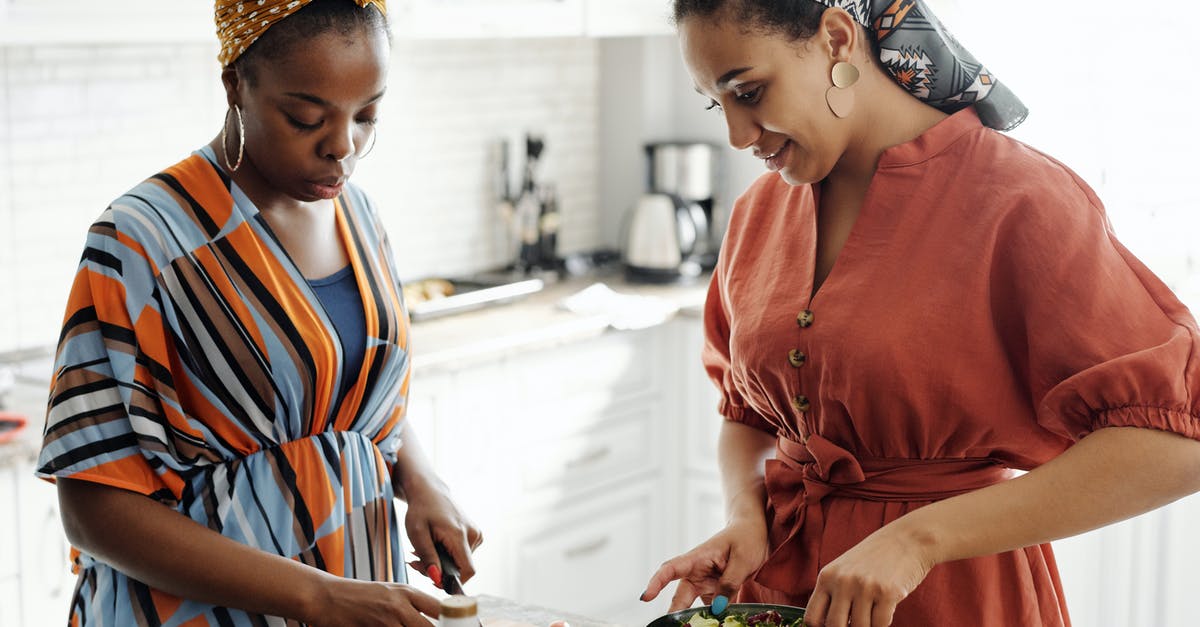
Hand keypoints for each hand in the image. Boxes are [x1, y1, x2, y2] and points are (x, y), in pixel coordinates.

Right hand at [307, 576, 439, 626]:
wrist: (326, 596)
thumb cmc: (358, 595)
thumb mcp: (390, 592)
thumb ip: (413, 604)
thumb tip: (437, 615)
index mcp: (407, 592)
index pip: (440, 608)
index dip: (451, 621)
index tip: (458, 625)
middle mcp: (399, 606)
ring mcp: (386, 621)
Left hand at [402, 473, 483, 584]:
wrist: (430, 491)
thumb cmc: (421, 509)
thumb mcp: (417, 534)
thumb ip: (428, 557)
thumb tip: (437, 579)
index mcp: (460, 535)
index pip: (468, 570)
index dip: (453, 581)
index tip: (434, 579)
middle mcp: (473, 535)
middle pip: (461, 567)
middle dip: (439, 570)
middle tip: (416, 561)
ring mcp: (476, 534)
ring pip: (461, 562)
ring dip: (441, 562)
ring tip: (423, 551)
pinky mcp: (474, 534)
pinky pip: (463, 554)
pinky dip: (447, 555)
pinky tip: (434, 546)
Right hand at [640, 517, 768, 610]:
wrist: (754, 532)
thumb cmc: (746, 538)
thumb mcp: (742, 560)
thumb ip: (729, 583)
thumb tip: (717, 608)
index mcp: (698, 558)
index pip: (670, 569)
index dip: (656, 583)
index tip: (645, 597)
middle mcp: (697, 572)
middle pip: (681, 596)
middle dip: (675, 613)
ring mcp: (706, 583)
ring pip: (694, 605)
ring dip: (695, 619)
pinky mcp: (716, 591)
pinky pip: (710, 608)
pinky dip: (712, 619)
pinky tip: (718, 624)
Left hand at [802, 524, 934, 626]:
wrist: (907, 539)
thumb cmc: (874, 560)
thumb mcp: (844, 571)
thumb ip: (833, 595)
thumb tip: (827, 626)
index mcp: (827, 577)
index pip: (812, 618)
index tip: (833, 626)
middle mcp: (843, 581)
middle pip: (834, 626)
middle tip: (856, 622)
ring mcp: (865, 587)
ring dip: (868, 626)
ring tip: (873, 612)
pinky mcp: (888, 592)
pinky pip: (881, 624)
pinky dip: (883, 622)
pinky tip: (885, 608)